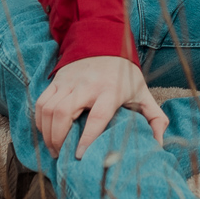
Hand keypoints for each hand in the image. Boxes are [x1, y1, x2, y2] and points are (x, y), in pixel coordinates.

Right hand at [33, 55, 168, 159]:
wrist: (105, 42)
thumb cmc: (125, 75)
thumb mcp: (143, 93)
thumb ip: (155, 118)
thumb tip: (159, 144)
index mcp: (110, 90)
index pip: (97, 117)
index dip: (87, 138)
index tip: (79, 156)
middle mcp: (87, 85)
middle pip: (63, 112)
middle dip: (58, 139)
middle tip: (61, 156)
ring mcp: (69, 81)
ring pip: (49, 109)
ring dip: (47, 133)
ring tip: (54, 148)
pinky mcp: (56, 80)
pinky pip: (41, 103)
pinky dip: (40, 121)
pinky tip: (47, 133)